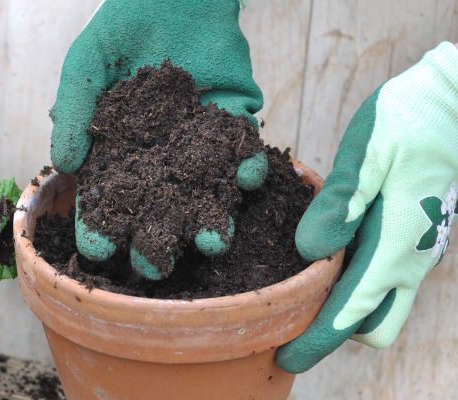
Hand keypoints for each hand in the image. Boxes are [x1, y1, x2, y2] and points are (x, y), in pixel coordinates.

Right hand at [51, 0, 267, 277]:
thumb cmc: (121, 26)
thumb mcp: (86, 64)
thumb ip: (73, 110)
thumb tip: (63, 162)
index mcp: (120, 154)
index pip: (107, 202)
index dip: (101, 227)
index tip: (98, 249)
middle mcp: (160, 160)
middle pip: (157, 213)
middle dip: (157, 243)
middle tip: (155, 264)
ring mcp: (198, 147)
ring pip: (205, 195)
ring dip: (212, 221)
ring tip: (213, 240)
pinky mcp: (233, 125)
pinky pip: (243, 153)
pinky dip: (249, 166)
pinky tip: (249, 175)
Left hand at [276, 42, 457, 372]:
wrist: (453, 99)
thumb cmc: (410, 118)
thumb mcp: (368, 153)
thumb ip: (340, 204)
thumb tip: (311, 253)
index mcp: (396, 243)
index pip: (352, 311)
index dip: (316, 340)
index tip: (285, 357)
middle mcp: (410, 256)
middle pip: (372, 323)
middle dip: (334, 330)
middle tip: (290, 316)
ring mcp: (417, 247)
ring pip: (381, 302)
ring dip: (344, 306)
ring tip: (299, 290)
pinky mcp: (414, 233)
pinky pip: (385, 276)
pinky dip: (356, 282)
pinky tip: (326, 258)